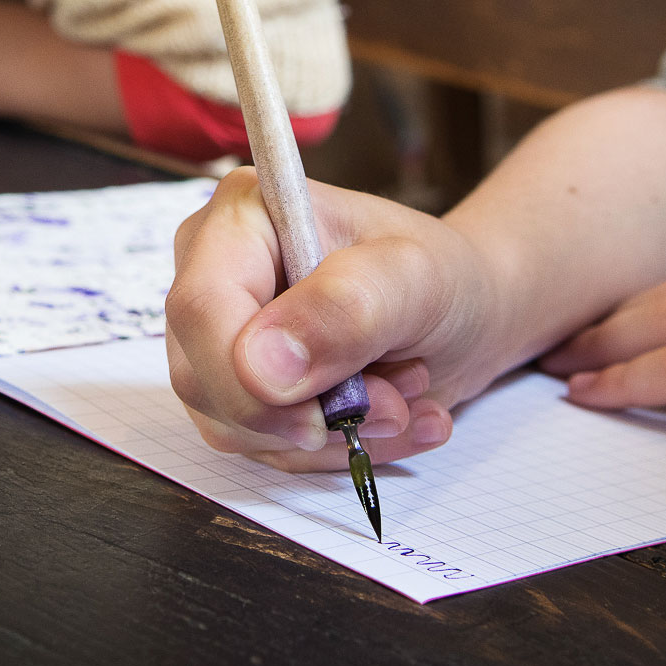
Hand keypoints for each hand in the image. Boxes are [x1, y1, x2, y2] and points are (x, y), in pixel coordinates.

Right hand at [166, 168, 512, 472]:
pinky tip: (392, 417)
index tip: (322, 416)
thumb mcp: (418, 279)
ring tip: (405, 393)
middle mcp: (213, 273)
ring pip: (232, 426)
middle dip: (307, 413)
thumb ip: (345, 308)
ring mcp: (218, 337)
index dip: (246, 377)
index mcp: (242, 216)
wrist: (464, 313)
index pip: (201, 308)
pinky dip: (337, 448)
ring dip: (333, 432)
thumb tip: (260, 366)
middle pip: (203, 377)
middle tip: (397, 400)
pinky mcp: (238, 390)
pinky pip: (263, 448)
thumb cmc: (441, 276)